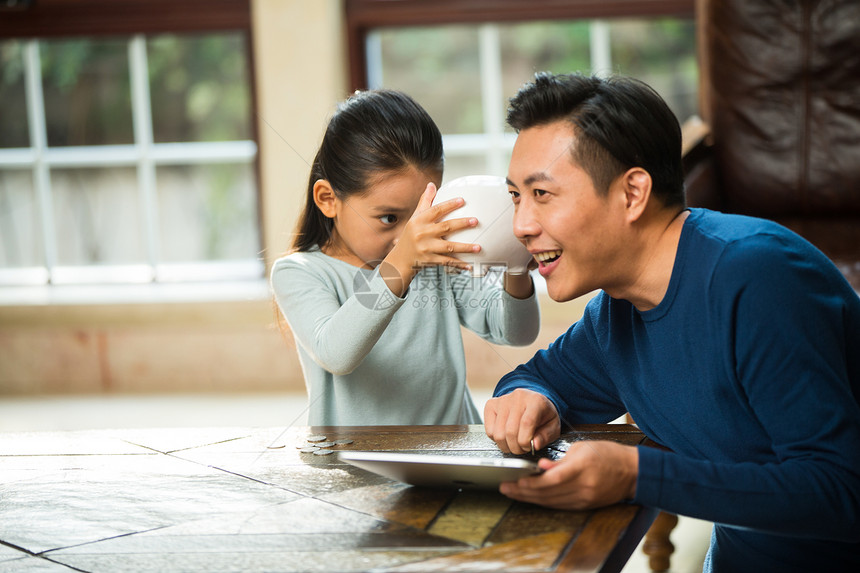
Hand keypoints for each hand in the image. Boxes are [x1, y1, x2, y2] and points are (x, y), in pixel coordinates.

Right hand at [382, 183, 480, 295]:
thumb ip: (425, 201)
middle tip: (475, 221)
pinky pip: (447, 262)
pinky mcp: (430, 261)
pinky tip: (469, 265)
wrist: (400, 259)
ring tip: (478, 247)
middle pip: (445, 227)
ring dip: (465, 248)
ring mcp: (426, 248)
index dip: (449, 205)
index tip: (462, 200)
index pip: (436, 210)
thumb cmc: (411, 235)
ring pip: (449, 247)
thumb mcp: (415, 218)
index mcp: (419, 221)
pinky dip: (459, 264)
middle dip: (462, 224)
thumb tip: (432, 185)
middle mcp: (422, 234)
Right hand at [484, 388, 560, 453]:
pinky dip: (496, 439)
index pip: (526, 422)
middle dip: (516, 447)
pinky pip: (489, 430)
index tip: (529, 447)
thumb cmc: (543, 415)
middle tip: (523, 448)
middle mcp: (517, 398)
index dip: (525, 440)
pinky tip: (505, 436)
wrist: (532, 401)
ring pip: (498, 433)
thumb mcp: (553, 426)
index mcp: (536, 401)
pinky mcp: (491, 405)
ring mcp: (502, 400)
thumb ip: (546, 436)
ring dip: (506, 445)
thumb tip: (535, 444)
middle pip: (510, 431)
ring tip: (514, 444)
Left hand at [499, 440, 638, 509]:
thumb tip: (541, 466)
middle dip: (524, 492)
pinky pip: (560, 505)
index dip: (531, 483)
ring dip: (530, 499)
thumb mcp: (583, 448)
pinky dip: (544, 502)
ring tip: (513, 493)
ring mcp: (585, 499)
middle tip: (505, 488)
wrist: (633, 472)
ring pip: (552, 502)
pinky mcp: (586, 505)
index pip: (551, 479)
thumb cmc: (609, 454)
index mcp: (582, 468)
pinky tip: (531, 498)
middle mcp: (583, 487)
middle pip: (548, 493)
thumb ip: (560, 459)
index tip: (515, 481)